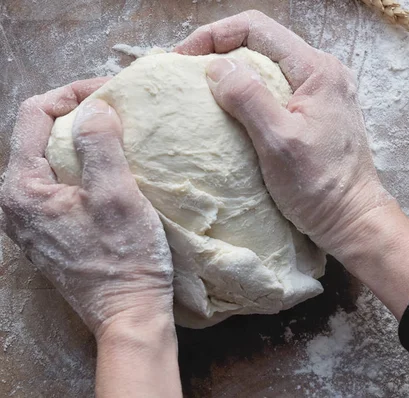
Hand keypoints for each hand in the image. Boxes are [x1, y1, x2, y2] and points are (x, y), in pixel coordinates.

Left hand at [0, 80, 173, 337]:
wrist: (128, 315)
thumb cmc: (126, 260)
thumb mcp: (117, 197)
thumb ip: (100, 144)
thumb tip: (94, 106)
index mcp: (22, 189)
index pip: (34, 114)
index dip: (71, 93)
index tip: (109, 91)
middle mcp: (14, 203)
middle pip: (38, 136)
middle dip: (77, 115)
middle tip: (117, 110)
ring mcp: (27, 220)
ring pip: (48, 160)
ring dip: (80, 142)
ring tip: (117, 136)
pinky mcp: (46, 232)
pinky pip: (56, 184)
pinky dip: (80, 168)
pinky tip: (109, 170)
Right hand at [174, 11, 393, 258]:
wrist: (353, 219)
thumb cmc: (320, 186)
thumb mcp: (278, 142)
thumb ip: (249, 98)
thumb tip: (216, 66)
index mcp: (317, 70)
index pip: (257, 29)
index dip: (214, 35)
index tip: (183, 57)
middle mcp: (323, 72)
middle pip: (262, 43)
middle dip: (221, 50)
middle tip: (186, 72)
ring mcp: (323, 92)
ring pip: (269, 66)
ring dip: (234, 72)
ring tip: (203, 89)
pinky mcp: (318, 112)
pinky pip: (278, 89)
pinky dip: (250, 92)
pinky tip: (231, 109)